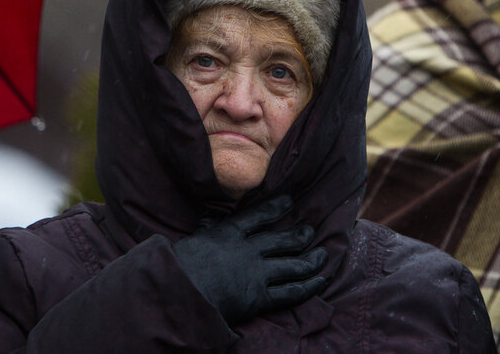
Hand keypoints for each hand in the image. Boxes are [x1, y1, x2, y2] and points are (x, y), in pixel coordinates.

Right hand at [173, 195, 327, 324]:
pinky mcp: (259, 298)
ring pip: (293, 265)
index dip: (277, 207)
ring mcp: (256, 274)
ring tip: (322, 255)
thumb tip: (211, 217)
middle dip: (301, 234)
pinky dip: (309, 286)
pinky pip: (291, 292)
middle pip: (283, 240)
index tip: (290, 201)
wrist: (177, 292)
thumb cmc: (178, 266)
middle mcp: (248, 250)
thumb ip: (208, 228)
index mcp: (230, 233)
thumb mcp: (193, 239)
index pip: (259, 215)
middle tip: (310, 230)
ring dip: (311, 259)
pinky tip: (321, 281)